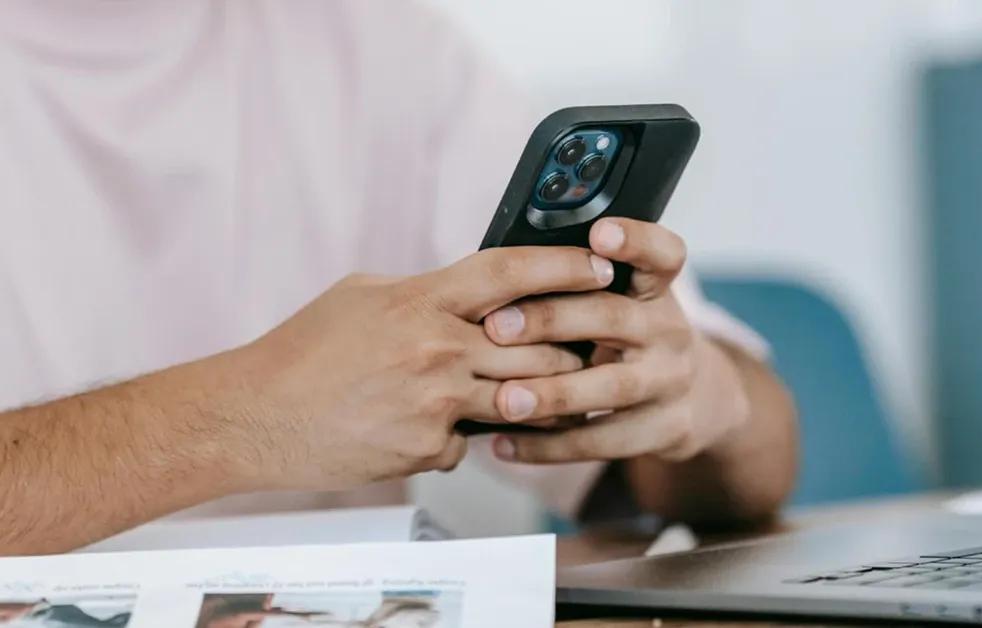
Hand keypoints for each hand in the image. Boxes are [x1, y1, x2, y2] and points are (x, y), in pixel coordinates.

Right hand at [217, 247, 614, 490]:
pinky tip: (432, 429)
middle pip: (537, 346)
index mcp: (421, 300)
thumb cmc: (304, 353)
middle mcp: (436, 349)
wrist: (255, 417)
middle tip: (590, 344)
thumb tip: (472, 293)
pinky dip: (463, 436)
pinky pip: (471, 442)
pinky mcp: (428, 449)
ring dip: (538, 398)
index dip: (564, 267)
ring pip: (521, 399)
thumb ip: (425, 293)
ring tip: (547, 394)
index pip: (512, 273)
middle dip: (571, 347)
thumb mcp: (364, 296)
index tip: (600, 267)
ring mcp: (436, 403)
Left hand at [483, 218, 750, 463]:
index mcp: (655, 289)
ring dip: (554, 394)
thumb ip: (580, 287)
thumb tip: (501, 276)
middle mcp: (668, 329)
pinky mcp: (666, 429)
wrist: (697, 398)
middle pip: (615, 317)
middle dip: (553, 320)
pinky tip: (504, 443)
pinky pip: (604, 441)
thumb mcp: (626, 302)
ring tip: (504, 400)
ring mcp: (670, 381)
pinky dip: (550, 446)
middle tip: (497, 327)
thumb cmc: (632, 338)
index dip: (636, 240)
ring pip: (612, 387)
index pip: (661, 253)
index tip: (601, 232)